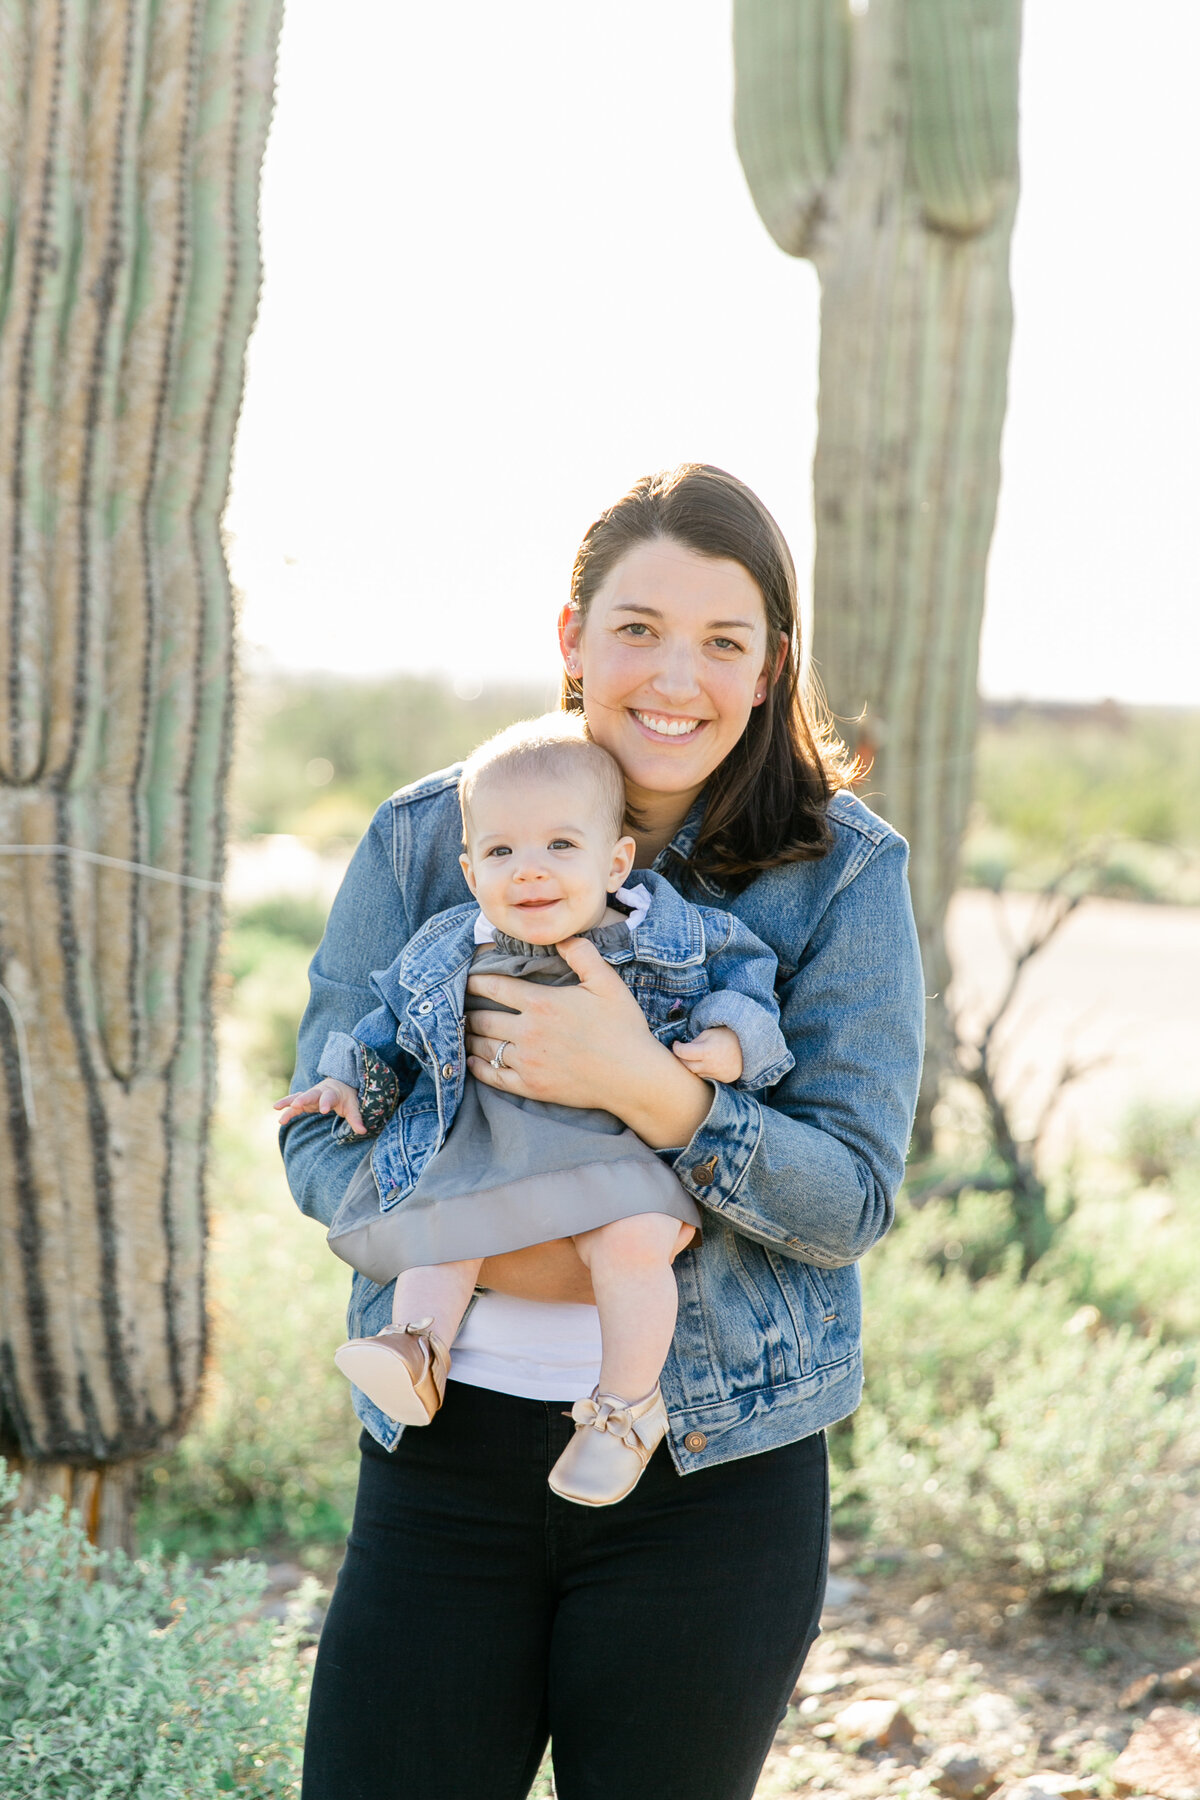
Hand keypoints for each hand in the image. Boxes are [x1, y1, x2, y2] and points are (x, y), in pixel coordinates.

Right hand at [273, 1077, 364, 1135]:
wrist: (340, 1085)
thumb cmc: (346, 1097)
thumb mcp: (353, 1106)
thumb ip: (356, 1118)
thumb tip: (364, 1131)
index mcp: (333, 1093)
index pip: (329, 1097)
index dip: (326, 1102)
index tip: (323, 1110)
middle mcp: (320, 1092)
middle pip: (311, 1094)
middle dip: (304, 1099)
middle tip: (297, 1104)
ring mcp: (311, 1096)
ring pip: (298, 1097)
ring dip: (289, 1102)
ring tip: (277, 1108)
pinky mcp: (305, 1101)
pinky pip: (293, 1104)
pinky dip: (286, 1107)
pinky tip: (277, 1112)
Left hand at [465, 935, 712, 1148]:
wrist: (633, 1077)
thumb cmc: (623, 1028)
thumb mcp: (607, 983)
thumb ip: (582, 955)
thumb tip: (562, 936)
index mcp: (542, 1003)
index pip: (495, 987)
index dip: (476, 980)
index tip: (467, 978)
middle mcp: (528, 1032)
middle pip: (483, 1018)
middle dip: (470, 1010)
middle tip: (463, 1006)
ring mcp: (527, 1062)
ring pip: (484, 1047)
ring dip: (471, 1037)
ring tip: (466, 1030)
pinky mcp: (530, 1087)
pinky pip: (493, 1076)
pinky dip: (477, 1067)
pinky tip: (474, 1060)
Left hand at [671, 1026, 742, 1084]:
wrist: (747, 1046)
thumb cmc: (725, 1036)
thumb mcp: (708, 1033)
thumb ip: (694, 1042)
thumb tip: (682, 1050)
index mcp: (707, 1051)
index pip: (683, 1052)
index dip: (676, 1047)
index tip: (676, 1044)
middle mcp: (711, 1065)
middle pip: (686, 1066)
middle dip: (680, 1058)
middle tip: (681, 1052)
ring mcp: (717, 1075)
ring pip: (695, 1074)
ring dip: (690, 1066)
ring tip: (692, 1057)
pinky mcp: (722, 1080)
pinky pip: (705, 1078)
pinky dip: (701, 1071)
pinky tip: (703, 1064)